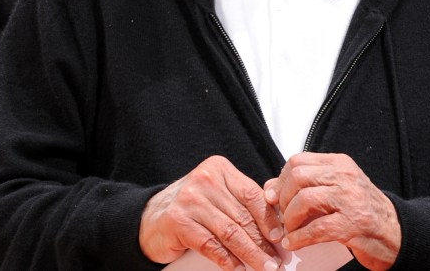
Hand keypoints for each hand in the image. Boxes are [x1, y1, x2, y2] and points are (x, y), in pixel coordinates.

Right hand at [140, 155, 283, 270]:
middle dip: (263, 242)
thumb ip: (241, 202)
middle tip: (276, 259)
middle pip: (243, 216)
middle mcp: (204, 180)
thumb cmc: (189, 208)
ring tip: (263, 266)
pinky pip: (210, 244)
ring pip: (230, 232)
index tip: (280, 237)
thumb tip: (276, 225)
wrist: (149, 218)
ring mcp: (190, 200)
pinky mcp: (179, 221)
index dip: (269, 218)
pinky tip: (236, 267)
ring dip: (250, 254)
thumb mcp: (216, 195)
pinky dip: (227, 259)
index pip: (252, 194)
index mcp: (218, 169)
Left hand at [264, 152, 400, 270]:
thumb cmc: (361, 211)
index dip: (280, 180)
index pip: (298, 161)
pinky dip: (299, 238)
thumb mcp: (336, 189)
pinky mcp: (352, 224)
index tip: (273, 196)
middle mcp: (345, 176)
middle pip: (298, 176)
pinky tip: (294, 243)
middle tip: (282, 215)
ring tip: (289, 230)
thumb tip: (270, 188)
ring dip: (290, 219)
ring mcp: (350, 199)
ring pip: (305, 199)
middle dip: (283, 199)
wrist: (394, 233)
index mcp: (340, 164)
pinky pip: (316, 229)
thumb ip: (307, 185)